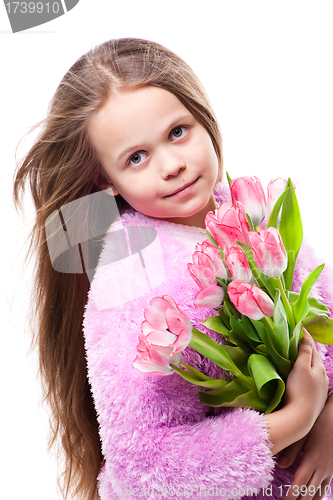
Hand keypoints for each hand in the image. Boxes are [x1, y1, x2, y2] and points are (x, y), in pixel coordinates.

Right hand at [265, 330, 327, 454]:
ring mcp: (319, 389)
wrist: (299, 418)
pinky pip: (309, 379)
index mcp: (319, 368)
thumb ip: (304, 352)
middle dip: (306, 348)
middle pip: (313, 358)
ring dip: (305, 361)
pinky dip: (304, 372)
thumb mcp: (300, 368)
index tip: (298, 327)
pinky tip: (298, 375)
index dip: (305, 336)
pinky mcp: (314, 398)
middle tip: (295, 339)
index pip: (312, 347)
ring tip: (295, 355)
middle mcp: (322, 378)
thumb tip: (306, 338)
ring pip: (312, 369)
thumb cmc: (299, 391)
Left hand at [277, 394, 332, 499]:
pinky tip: (314, 496)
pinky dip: (319, 494)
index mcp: (312, 460)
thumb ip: (290, 450)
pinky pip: (326, 486)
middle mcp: (322, 468)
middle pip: (309, 492)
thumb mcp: (302, 435)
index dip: (291, 495)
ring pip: (320, 492)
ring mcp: (329, 470)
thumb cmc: (317, 424)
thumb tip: (279, 465)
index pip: (299, 484)